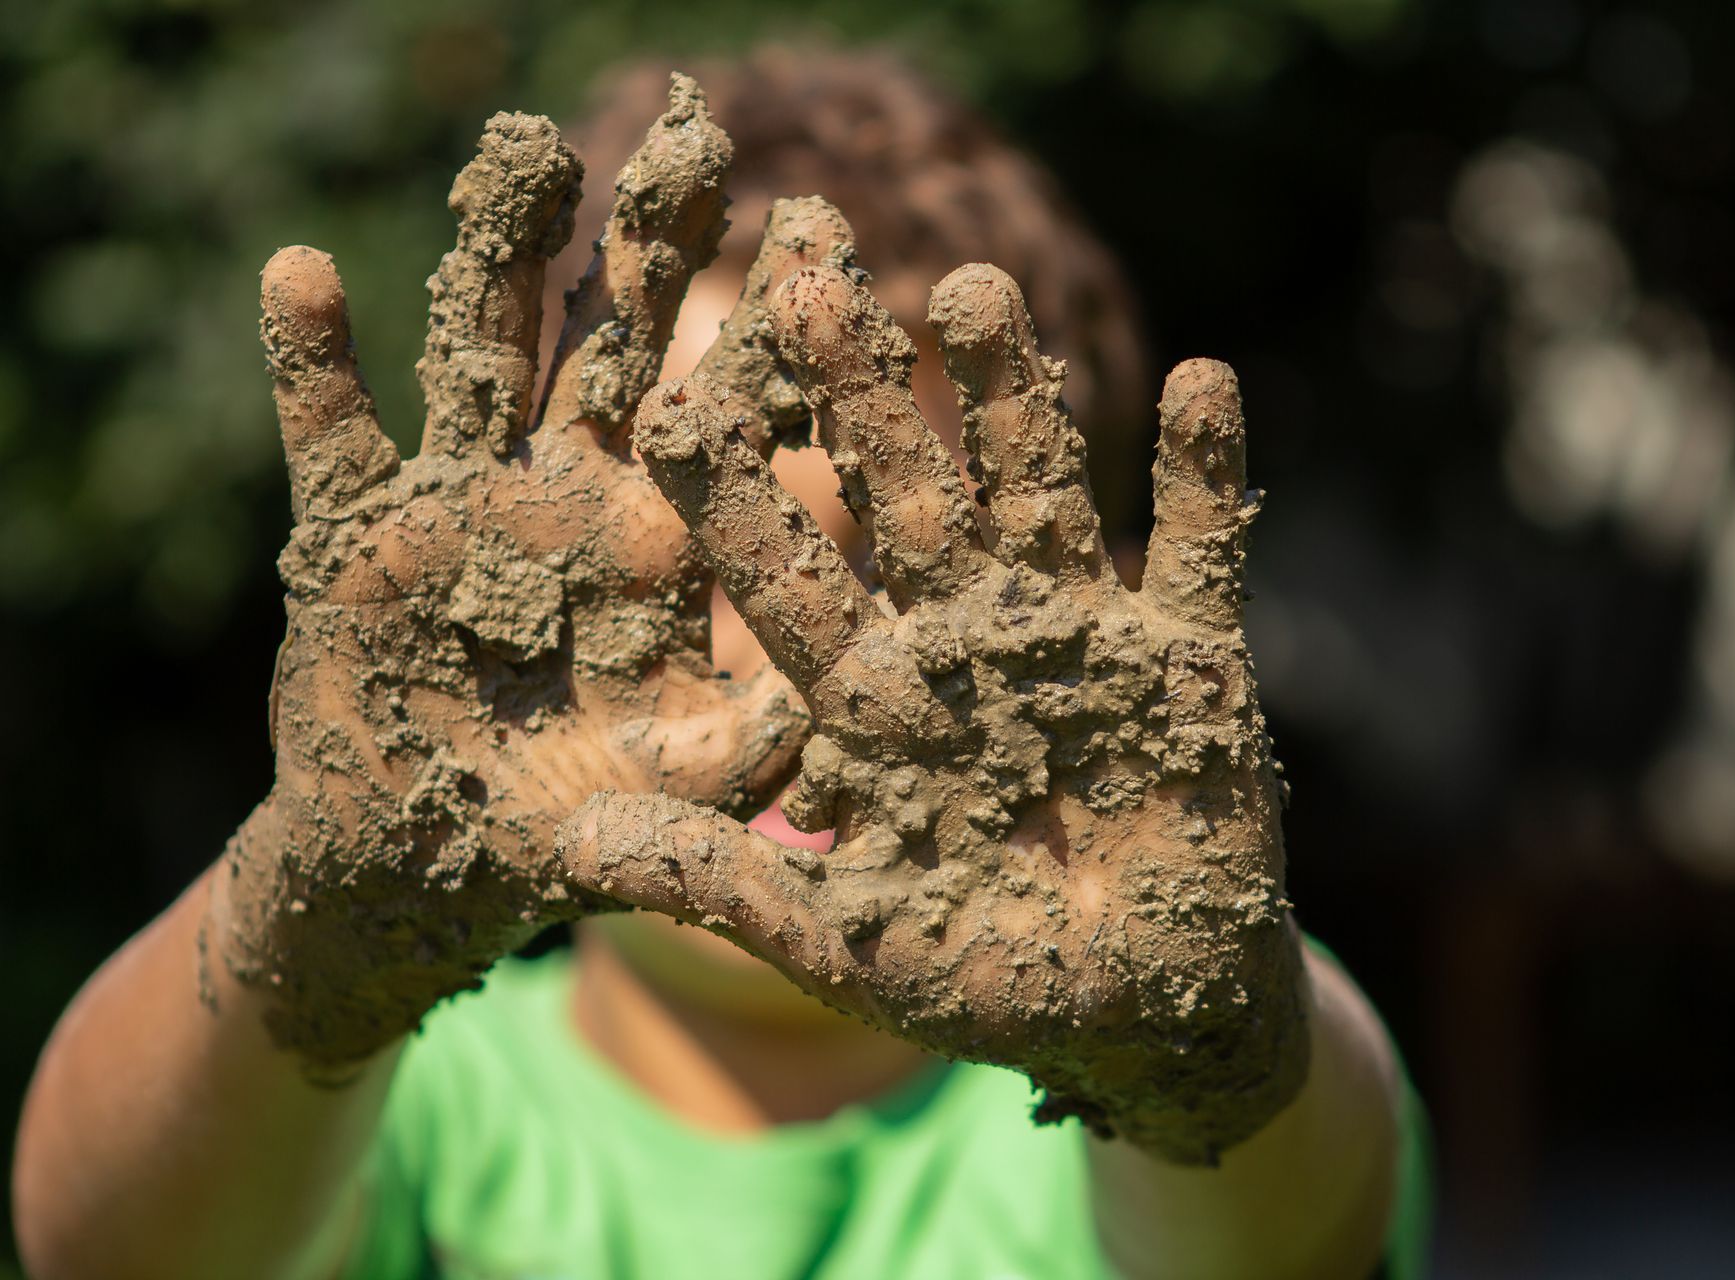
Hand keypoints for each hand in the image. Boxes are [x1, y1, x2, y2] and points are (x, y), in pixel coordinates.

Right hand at [218, 78, 852, 1072]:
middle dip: (653, 246)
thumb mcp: (676, 789)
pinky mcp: (355, 531)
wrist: (422, 856)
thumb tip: (845, 709)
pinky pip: (329, 437)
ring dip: (498, 255)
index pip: (727, 410)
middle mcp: (567, 491)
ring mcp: (461, 497)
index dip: (773, 327)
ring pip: (483, 354)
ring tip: (526, 146)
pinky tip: (302, 274)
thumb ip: (752, 750)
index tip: (822, 229)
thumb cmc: (570, 822)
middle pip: (617, 344)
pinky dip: (312, 367)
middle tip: (696, 132)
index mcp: (660, 537)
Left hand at [560, 261, 1309, 1163]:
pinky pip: (1200, 552)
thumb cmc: (983, 977)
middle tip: (811, 278)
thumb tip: (575, 838)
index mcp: (873, 699)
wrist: (1142, 1011)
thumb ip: (722, 884)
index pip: (789, 580)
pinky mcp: (1191, 659)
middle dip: (862, 396)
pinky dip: (1202, 477)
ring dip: (1010, 399)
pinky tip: (1202, 377)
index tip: (667, 407)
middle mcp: (965, 639)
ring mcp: (1077, 637)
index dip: (734, 499)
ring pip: (1038, 494)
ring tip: (970, 285)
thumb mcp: (842, 940)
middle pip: (906, 498)